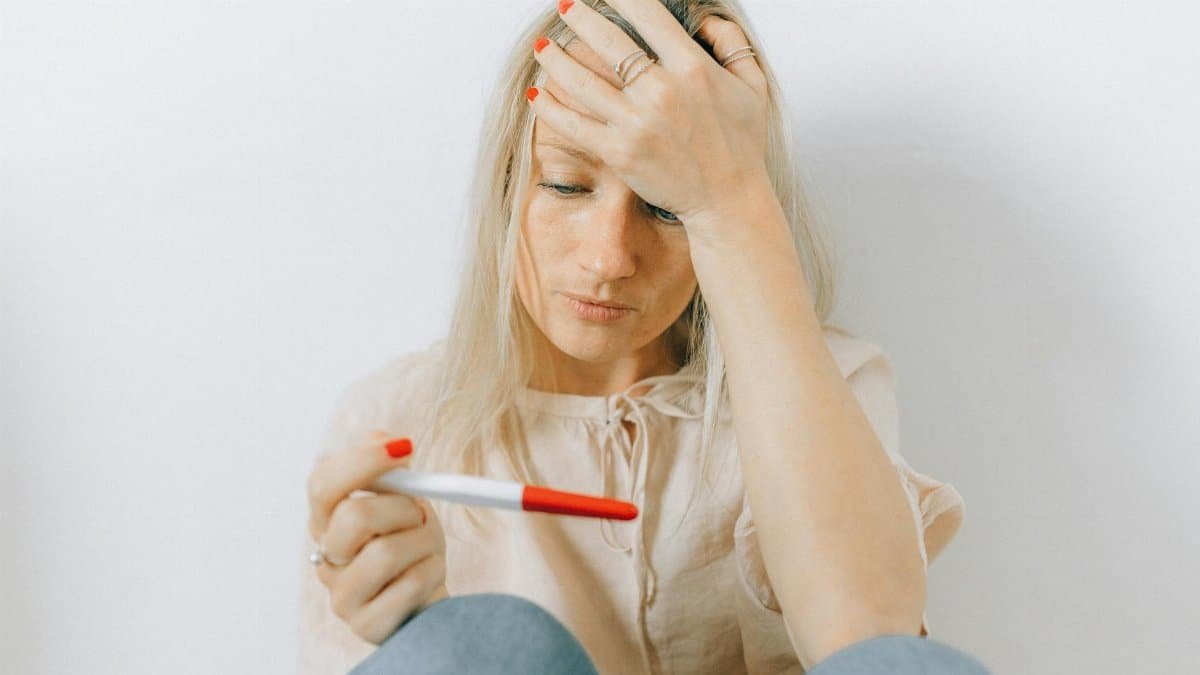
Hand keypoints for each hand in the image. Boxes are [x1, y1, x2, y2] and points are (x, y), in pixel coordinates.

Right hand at [306, 430, 448, 644]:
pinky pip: (407, 586)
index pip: (322, 484)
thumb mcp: (405, 501)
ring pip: (385, 552)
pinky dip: (431, 572)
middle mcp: (326, 556)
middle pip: (353, 517)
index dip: (362, 461)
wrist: (426, 598)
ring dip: (423, 542)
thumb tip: (387, 439)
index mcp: (327, 520)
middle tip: (420, 513)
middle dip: (402, 508)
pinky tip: (429, 574)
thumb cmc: (412, 545)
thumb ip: (391, 472)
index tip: (405, 448)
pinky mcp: (364, 624)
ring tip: (427, 547)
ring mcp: (341, 595)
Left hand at [528, 0, 770, 239]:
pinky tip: (537, 95)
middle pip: (608, 42)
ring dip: (556, 59)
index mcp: (693, 68)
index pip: (649, 17)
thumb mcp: (753, 85)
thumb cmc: (741, 145)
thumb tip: (704, 18)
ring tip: (543, 47)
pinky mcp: (619, 153)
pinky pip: (574, 125)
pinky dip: (551, 109)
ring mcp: (637, 123)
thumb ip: (731, 43)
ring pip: (583, 81)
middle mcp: (662, 91)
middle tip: (566, 7)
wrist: (728, 199)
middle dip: (580, 19)